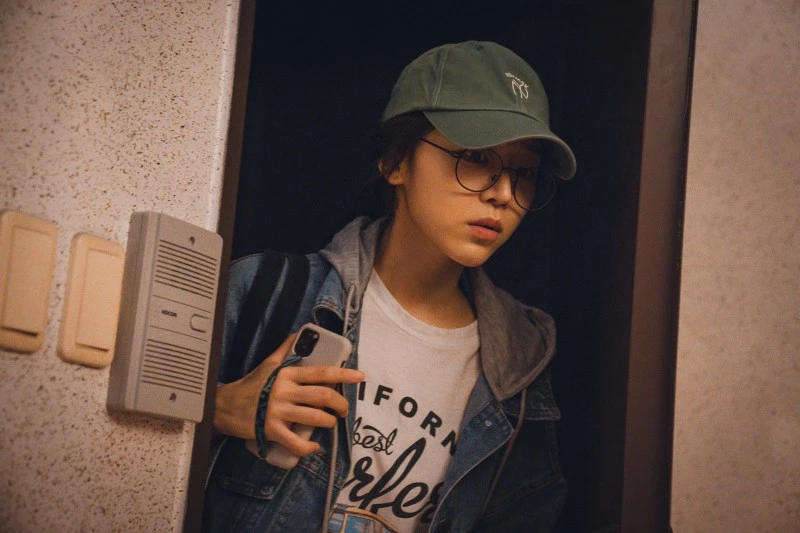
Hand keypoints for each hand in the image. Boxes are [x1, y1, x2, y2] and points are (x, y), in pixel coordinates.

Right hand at [213, 333, 363, 456]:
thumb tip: (300, 332)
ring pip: (314, 418)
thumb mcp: (268, 364)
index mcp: (287, 373)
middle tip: (343, 410)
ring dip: (328, 422)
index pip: (322, 372)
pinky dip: (308, 447)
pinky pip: (296, 442)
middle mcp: (284, 391)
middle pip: (323, 396)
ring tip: (330, 423)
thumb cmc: (251, 385)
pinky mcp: (271, 430)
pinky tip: (313, 446)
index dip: (344, 374)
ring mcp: (278, 411)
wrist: (225, 406)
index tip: (360, 377)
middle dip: (340, 404)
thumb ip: (285, 349)